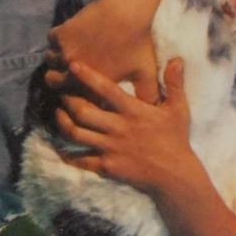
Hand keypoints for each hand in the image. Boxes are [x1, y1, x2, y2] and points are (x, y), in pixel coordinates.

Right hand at [45, 0, 159, 100]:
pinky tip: (68, 36)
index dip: (72, 93)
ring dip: (56, 57)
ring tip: (66, 53)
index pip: (72, 97)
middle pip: (52, 81)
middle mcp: (73, 72)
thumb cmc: (138, 43)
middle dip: (58, 78)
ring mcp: (65, 52)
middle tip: (65, 72)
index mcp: (91, 85)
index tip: (76, 87)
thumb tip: (152, 109)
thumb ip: (148, 94)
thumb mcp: (146, 72)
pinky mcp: (62, 34)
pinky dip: (57, 38)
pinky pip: (51, 39)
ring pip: (50, 59)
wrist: (126, 12)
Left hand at [54, 57, 196, 195]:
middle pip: (82, 111)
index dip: (88, 76)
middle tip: (61, 91)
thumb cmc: (176, 140)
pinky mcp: (107, 167)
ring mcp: (110, 149)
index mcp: (133, 111)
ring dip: (63, 122)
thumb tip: (177, 59)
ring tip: (57, 113)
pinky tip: (60, 147)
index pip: (106, 90)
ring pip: (76, 134)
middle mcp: (118, 128)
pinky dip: (67, 154)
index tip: (73, 64)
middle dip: (68, 100)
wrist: (175, 176)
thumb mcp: (178, 109)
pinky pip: (80, 160)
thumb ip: (174, 84)